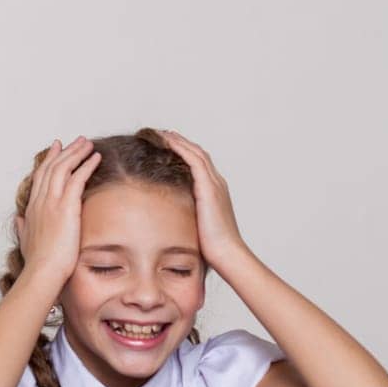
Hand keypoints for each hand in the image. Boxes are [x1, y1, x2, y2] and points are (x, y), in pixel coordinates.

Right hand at [15, 137, 100, 291]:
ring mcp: (52, 202)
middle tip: (76, 140)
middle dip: (65, 151)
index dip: (49, 160)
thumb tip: (19, 218)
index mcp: (32, 207)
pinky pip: (77, 178)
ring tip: (88, 144)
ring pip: (63, 168)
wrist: (42, 272)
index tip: (56, 149)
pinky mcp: (66, 207)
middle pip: (52, 167)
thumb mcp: (25, 240)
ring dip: (76, 153)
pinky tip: (95, 157)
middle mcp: (40, 200)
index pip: (41, 176)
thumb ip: (23, 227)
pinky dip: (86, 165)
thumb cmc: (37, 262)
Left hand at [162, 130, 251, 271]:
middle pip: (197, 153)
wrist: (226, 253)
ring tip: (160, 133)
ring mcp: (214, 184)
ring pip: (195, 153)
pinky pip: (194, 162)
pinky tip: (167, 143)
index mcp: (214, 191)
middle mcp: (216, 183)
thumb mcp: (195, 224)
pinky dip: (181, 149)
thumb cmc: (211, 245)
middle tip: (161, 133)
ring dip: (177, 141)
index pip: (198, 164)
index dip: (183, 151)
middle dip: (179, 141)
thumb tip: (168, 216)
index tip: (167, 144)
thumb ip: (186, 214)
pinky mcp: (209, 189)